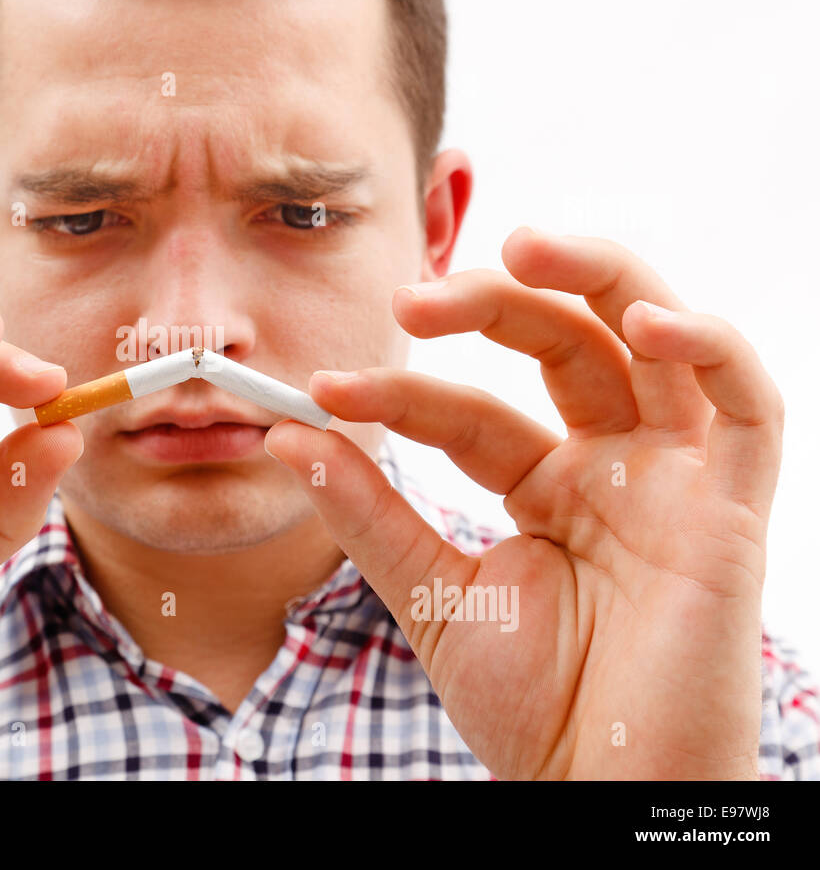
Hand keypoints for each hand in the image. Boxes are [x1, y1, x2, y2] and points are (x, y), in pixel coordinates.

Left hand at [265, 227, 781, 778]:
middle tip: (412, 299)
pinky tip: (648, 320)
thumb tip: (291, 434)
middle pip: (565, 343)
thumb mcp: (435, 595)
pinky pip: (746, 403)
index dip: (400, 392)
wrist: (596, 790)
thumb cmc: (532, 704)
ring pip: (656, 339)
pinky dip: (709, 347)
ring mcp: (674, 479)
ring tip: (522, 246)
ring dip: (598, 278)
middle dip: (492, 304)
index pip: (468, 410)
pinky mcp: (732, 507)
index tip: (321, 389)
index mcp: (545, 485)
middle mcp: (612, 466)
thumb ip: (372, 513)